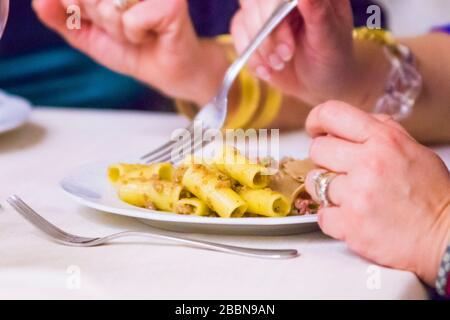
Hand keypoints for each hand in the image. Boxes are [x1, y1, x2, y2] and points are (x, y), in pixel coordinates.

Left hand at [32, 0, 228, 104]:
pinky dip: (135, 35)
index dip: (79, 7)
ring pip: (108, 6)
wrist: (167, 72)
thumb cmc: (133, 49)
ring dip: (117, 29)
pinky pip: (132, 19)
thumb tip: (40, 0)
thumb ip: (60, 17)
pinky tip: (149, 36)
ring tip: (136, 34)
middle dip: (98, 18)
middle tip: (120, 28)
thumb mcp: (87, 34)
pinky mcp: (171, 3)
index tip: (95, 16)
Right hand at [231, 0, 386, 107]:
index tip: (285, 30)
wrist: (320, 83)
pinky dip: (251, 56)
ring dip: (260, 45)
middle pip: (256, 0)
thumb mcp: (331, 38)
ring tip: (280, 63)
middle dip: (269, 30)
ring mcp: (266, 11)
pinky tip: (267, 70)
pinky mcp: (253, 29)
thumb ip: (318, 13)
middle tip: (287, 54)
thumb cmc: (332, 58)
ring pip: (244, 16)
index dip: (274, 5)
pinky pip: (238, 35)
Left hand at [304, 101, 449, 285]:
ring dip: (327, 190)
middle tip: (341, 171)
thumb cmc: (431, 195)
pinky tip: (352, 216)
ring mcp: (357, 195)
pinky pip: (321, 214)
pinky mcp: (350, 224)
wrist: (445, 237)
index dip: (316, 120)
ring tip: (351, 196)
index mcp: (384, 140)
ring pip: (314, 182)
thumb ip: (381, 132)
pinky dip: (332, 217)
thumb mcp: (413, 149)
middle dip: (325, 160)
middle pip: (317, 149)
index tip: (315, 130)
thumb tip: (349, 125)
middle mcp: (368, 163)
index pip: (332, 114)